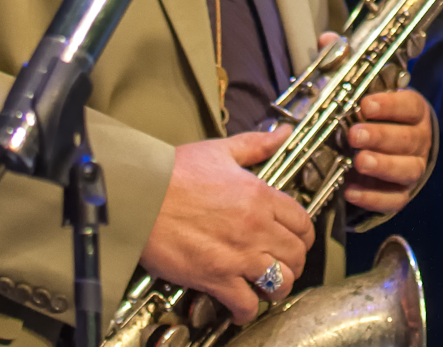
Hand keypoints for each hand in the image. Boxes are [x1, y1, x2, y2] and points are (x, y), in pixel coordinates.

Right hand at [140, 127, 314, 323]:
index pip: (302, 222)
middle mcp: (257, 227)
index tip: (298, 240)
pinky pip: (245, 302)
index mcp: (261, 196)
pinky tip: (244, 307)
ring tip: (271, 287)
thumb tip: (282, 133)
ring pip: (280, 280)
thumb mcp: (222, 150)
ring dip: (279, 287)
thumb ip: (257, 144)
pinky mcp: (215, 277)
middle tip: (286, 264)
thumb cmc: (174, 173)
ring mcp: (238, 255)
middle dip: (295, 261)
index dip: (304, 234)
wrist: (139, 196)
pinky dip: (248, 309)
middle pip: (296, 253)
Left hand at [313, 33, 431, 215]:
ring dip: (381, 166)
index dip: (390, 105)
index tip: (366, 105)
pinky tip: (352, 191)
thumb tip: (326, 40)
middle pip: (407, 139)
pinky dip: (374, 197)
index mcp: (412, 111)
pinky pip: (394, 199)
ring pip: (406, 169)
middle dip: (380, 136)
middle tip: (354, 135)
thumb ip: (346, 66)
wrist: (391, 153)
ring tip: (358, 162)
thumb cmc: (375, 117)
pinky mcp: (401, 194)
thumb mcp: (364, 91)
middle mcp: (418, 140)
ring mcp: (412, 168)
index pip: (409, 106)